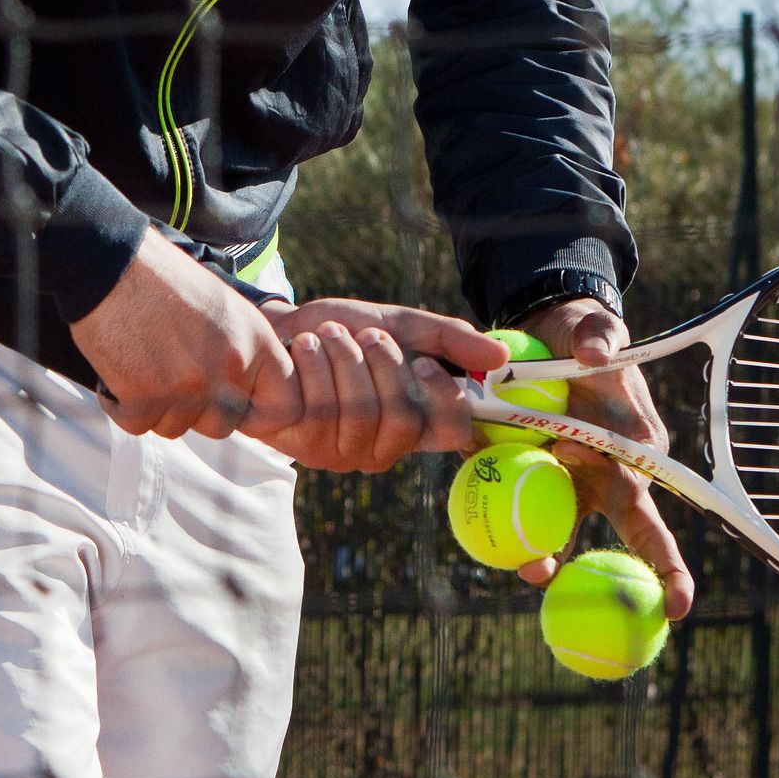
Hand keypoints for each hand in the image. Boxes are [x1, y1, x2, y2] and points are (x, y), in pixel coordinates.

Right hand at [68, 230, 299, 441]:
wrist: (111, 265)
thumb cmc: (165, 280)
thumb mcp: (225, 308)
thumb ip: (244, 352)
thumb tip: (247, 392)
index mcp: (255, 344)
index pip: (285, 408)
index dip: (261, 414)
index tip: (239, 408)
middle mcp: (227, 370)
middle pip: (222, 426)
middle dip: (198, 411)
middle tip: (173, 376)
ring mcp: (186, 387)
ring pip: (176, 427)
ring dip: (158, 407)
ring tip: (144, 364)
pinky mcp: (143, 397)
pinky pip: (139, 424)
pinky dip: (123, 405)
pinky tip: (120, 370)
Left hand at [249, 297, 507, 472]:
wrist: (278, 331)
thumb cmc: (345, 333)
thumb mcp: (402, 325)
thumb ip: (449, 338)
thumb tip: (500, 357)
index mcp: (415, 423)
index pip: (455, 432)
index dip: (444, 400)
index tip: (422, 363)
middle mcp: (382, 447)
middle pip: (404, 419)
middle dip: (383, 366)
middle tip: (365, 335)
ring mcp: (342, 452)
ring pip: (361, 413)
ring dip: (345, 359)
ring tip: (327, 335)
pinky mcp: (303, 445)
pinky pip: (321, 409)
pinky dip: (315, 365)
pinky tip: (303, 348)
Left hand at [515, 299, 695, 615]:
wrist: (548, 337)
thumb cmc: (583, 339)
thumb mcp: (594, 333)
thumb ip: (599, 339)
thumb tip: (596, 356)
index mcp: (633, 454)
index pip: (653, 514)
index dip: (669, 564)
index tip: (680, 604)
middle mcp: (607, 478)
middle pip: (612, 541)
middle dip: (606, 578)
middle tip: (580, 597)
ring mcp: (570, 484)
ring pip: (559, 532)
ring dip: (544, 556)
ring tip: (528, 570)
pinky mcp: (534, 479)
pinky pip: (521, 510)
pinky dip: (509, 524)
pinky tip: (492, 543)